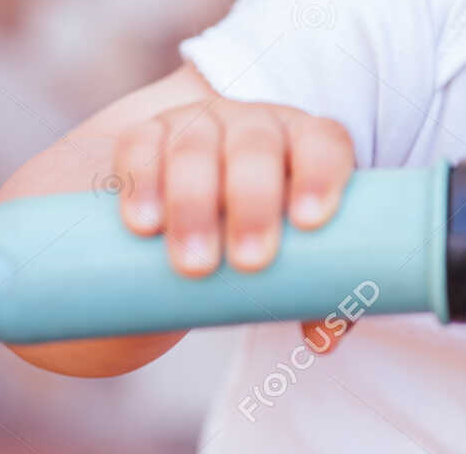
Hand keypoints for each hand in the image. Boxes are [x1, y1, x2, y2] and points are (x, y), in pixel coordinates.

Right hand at [111, 97, 356, 346]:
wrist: (174, 214)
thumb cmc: (252, 236)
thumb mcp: (284, 257)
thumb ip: (310, 294)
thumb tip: (324, 340)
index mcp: (305, 145)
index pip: (325, 143)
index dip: (322, 174)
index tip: (310, 222)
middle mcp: (255, 126)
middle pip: (258, 146)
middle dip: (254, 202)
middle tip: (251, 262)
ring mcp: (197, 125)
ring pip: (197, 147)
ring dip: (194, 205)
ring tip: (194, 265)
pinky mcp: (144, 136)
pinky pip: (140, 146)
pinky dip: (142, 183)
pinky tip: (143, 224)